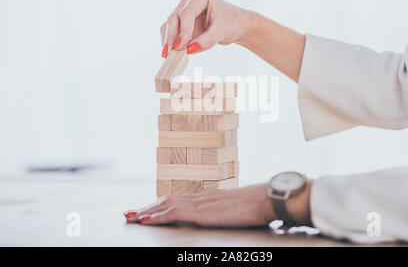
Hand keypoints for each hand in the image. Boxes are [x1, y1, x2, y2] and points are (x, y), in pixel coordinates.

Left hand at [123, 181, 312, 226]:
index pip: (179, 199)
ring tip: (131, 217)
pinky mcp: (203, 212)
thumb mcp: (238, 208)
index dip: (161, 204)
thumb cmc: (258, 204)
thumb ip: (227, 211)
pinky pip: (175, 213)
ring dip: (147, 211)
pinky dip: (158, 216)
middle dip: (147, 207)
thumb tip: (224, 215)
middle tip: (129, 212)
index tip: (147, 209)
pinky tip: (146, 220)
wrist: (267, 198)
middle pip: (168, 200)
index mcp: (209, 198)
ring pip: (167, 204)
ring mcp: (202, 203)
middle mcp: (202, 197)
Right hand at [160, 0, 250, 56]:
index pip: (186, 13)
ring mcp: (183, 8)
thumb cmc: (231, 23)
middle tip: (169, 53)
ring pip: (169, 24)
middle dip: (171, 36)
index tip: (182, 47)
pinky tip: (170, 52)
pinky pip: (170, 30)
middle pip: (174, 18)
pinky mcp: (181, 20)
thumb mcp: (221, 32)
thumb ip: (206, 40)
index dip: (183, 31)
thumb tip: (188, 49)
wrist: (235, 25)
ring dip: (168, 40)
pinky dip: (170, 41)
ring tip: (168, 55)